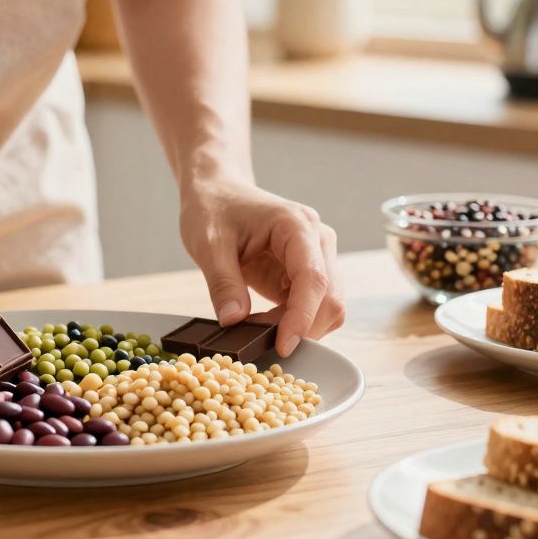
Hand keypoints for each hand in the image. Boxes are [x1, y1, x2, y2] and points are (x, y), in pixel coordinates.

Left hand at [179, 179, 344, 355]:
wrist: (218, 192)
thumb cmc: (213, 208)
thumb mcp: (207, 244)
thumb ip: (223, 282)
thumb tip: (234, 322)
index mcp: (296, 225)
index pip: (313, 278)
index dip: (302, 317)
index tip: (283, 346)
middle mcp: (317, 241)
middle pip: (330, 298)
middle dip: (302, 328)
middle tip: (260, 343)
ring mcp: (316, 257)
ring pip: (327, 307)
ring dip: (298, 327)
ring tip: (255, 329)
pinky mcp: (305, 273)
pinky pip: (311, 307)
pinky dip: (291, 323)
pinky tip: (262, 324)